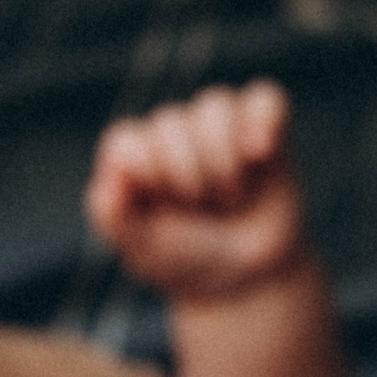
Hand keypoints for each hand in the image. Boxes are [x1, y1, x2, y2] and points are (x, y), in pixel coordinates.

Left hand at [85, 81, 310, 300]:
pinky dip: (265, 120)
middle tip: (204, 211)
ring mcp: (219, 126)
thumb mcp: (146, 250)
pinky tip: (261, 152)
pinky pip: (266, 98)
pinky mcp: (264, 126)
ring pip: (215, 107)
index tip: (166, 210)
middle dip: (190, 177)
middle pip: (171, 123)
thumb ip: (115, 215)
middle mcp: (172, 132)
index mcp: (133, 155)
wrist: (249, 278)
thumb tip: (111, 176)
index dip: (149, 174)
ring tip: (233, 197)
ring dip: (225, 161)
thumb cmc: (190, 260)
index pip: (128, 140)